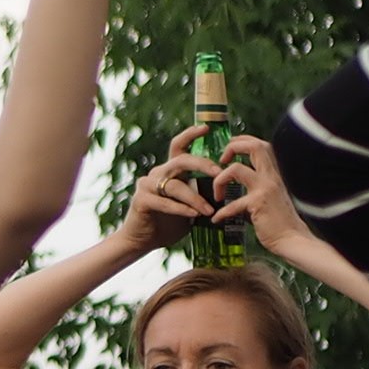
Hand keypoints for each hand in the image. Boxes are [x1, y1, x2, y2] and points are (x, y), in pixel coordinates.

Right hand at [117, 131, 218, 254]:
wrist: (142, 240)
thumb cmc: (169, 222)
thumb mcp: (189, 205)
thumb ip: (200, 193)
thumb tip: (227, 189)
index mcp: (169, 171)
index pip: (178, 145)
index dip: (191, 134)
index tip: (207, 128)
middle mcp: (158, 173)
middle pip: (181, 160)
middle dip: (202, 164)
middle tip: (218, 172)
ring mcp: (147, 186)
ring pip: (175, 186)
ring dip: (195, 198)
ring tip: (209, 210)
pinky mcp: (141, 200)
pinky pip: (164, 202)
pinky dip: (180, 209)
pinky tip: (192, 215)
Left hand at [208, 135, 305, 255]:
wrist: (292, 239)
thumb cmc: (282, 221)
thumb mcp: (273, 195)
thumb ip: (262, 184)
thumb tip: (244, 179)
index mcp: (274, 174)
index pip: (261, 145)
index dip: (243, 141)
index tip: (230, 148)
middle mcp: (271, 177)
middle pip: (254, 146)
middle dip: (232, 147)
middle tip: (222, 160)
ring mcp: (265, 189)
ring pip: (235, 169)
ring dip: (219, 179)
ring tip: (218, 194)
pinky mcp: (258, 204)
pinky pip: (232, 204)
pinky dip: (221, 212)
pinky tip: (217, 219)